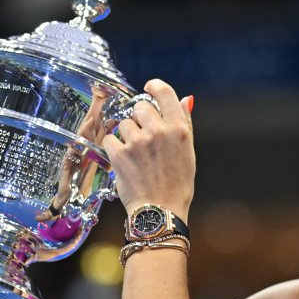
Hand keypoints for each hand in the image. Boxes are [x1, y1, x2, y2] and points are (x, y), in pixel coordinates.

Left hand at [102, 79, 195, 219]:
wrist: (160, 212)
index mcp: (178, 130)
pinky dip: (113, 148)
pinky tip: (123, 160)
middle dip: (139, 118)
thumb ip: (184, 123)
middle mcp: (158, 132)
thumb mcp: (188, 152)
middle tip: (143, 137)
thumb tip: (185, 99)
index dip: (154, 86)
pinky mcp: (119, 154)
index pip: (165, 94)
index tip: (148, 87)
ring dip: (126, 135)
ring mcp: (137, 142)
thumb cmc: (177, 185)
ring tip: (135, 155)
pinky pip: (110, 139)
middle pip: (140, 107)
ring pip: (124, 124)